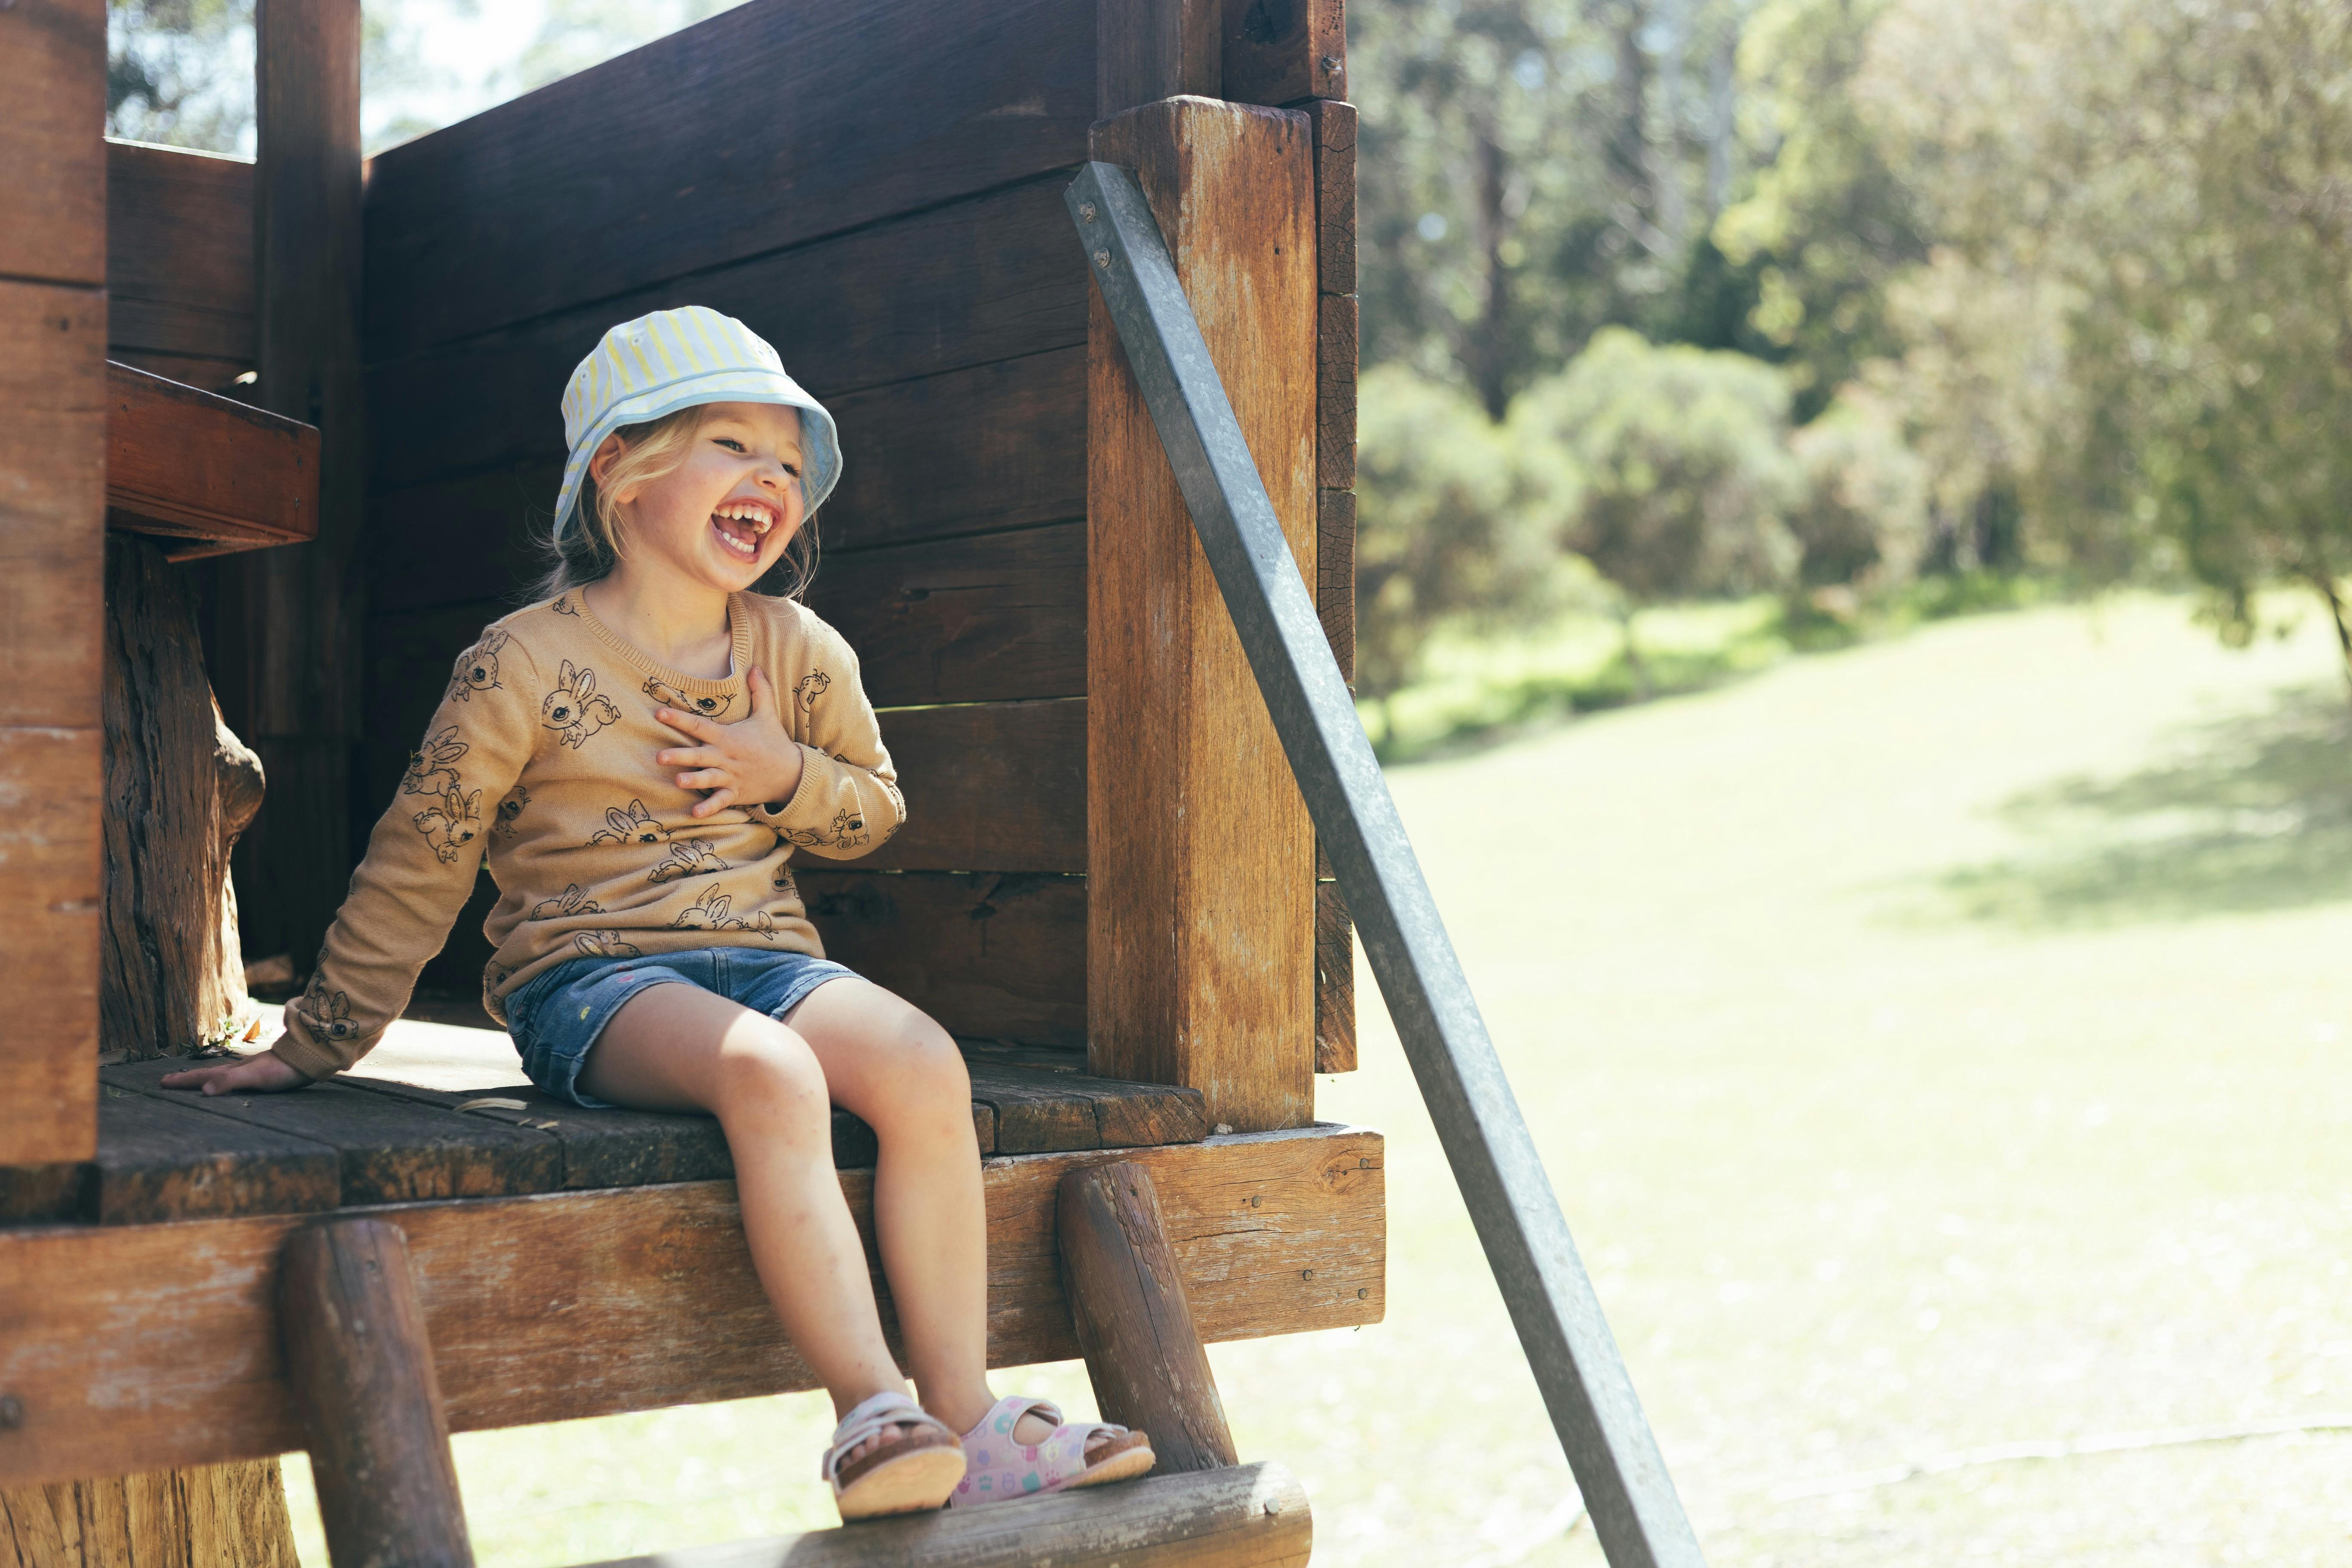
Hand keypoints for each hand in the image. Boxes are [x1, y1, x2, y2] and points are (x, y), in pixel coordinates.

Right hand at [158, 1049, 309, 1095]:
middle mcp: (239, 1069)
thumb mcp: (254, 1077)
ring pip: (221, 1075)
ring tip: (193, 1081)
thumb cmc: (282, 1069)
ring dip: (204, 1078)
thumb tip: (203, 1091)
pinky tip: (230, 1082)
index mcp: (233, 1071)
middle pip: (208, 1074)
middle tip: (167, 1081)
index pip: (202, 1076)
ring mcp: (251, 1070)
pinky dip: (224, 1080)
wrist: (309, 1057)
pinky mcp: (263, 1074)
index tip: (162, 1082)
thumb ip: (230, 1081)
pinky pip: (236, 1078)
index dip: (183, 1081)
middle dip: (187, 1078)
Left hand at [655, 665, 806, 818]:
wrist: (793, 773)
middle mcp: (726, 757)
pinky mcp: (736, 793)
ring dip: (693, 781)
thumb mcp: (767, 715)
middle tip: (659, 756)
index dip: (679, 719)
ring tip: (678, 781)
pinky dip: (709, 808)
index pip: (699, 726)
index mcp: (728, 737)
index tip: (659, 713)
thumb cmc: (774, 743)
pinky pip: (721, 801)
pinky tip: (695, 814)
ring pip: (708, 779)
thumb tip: (755, 667)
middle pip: (699, 755)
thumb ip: (760, 691)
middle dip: (680, 755)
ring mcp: (731, 777)